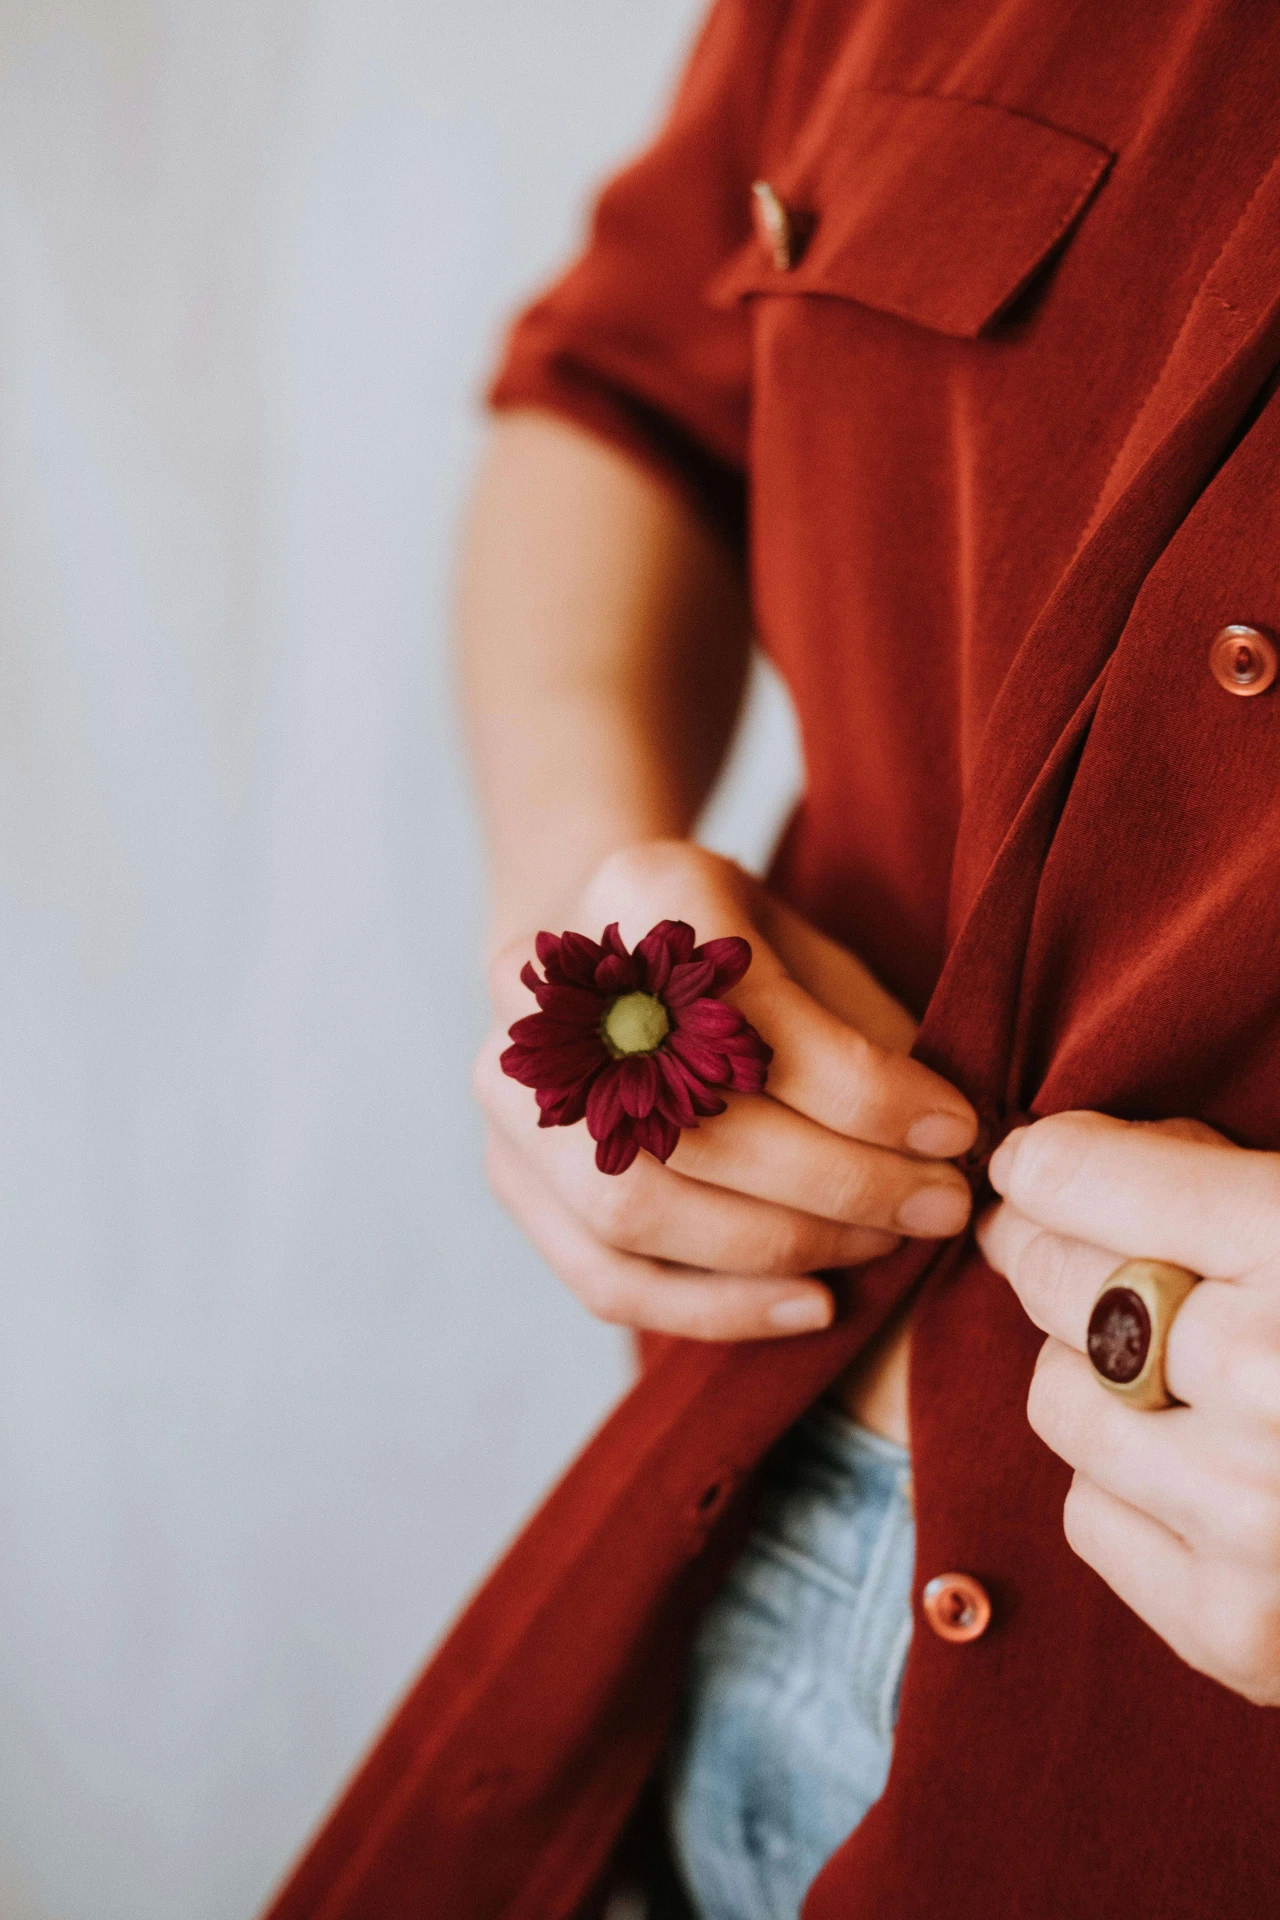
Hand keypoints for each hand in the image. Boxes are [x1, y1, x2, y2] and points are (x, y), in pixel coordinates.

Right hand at [475, 840, 976, 1341]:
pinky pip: (606, 1278)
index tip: (957, 1131)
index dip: (867, 1094)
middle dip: (838, 1182)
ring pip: (637, 1211)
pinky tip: (811, 1306)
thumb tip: (949, 1143)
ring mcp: (510, 1094)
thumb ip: (862, 1031)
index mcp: (637, 895)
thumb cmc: (734, 953)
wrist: (609, 951)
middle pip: (689, 1124)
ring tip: (881, 1248)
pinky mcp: (510, 1177)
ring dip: (781, 1249)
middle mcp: (541, 994)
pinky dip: (717, 1309)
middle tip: (939, 1207)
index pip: (754, 1021)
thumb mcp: (806, 945)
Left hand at [980, 1111, 1279, 1704]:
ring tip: (1171, 1364)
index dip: (1046, 1161)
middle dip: (1049, 1249)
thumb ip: (1234, 1177)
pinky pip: (1089, 1514)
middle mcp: (1272, 1382)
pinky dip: (1125, 1482)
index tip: (1038, 1164)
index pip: (1082, 1179)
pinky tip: (1201, 1465)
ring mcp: (1254, 1523)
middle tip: (1063, 1242)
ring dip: (1092, 1369)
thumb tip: (1069, 1163)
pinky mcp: (1239, 1635)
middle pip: (1055, 1284)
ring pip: (1057, 1399)